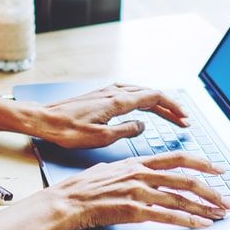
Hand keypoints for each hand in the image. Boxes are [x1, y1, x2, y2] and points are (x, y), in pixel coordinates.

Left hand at [34, 83, 188, 148]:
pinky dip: (143, 101)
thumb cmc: (68, 131)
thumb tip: (143, 125)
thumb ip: (126, 130)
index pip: (155, 97)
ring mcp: (107, 92)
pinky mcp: (100, 96)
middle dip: (170, 107)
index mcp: (118, 101)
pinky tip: (144, 107)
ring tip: (170, 116)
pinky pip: (130, 94)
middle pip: (151, 94)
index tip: (185, 118)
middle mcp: (114, 92)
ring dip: (157, 104)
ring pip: (140, 92)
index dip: (173, 108)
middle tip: (184, 121)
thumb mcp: (102, 138)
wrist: (44, 121)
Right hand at [46, 151, 229, 229]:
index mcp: (137, 163)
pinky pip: (168, 215)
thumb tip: (138, 170)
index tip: (217, 169)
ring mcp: (139, 192)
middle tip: (226, 198)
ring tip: (219, 214)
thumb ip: (128, 170)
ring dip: (204, 207)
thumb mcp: (109, 169)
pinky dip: (188, 220)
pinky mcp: (135, 210)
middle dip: (210, 190)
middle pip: (185, 179)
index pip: (177, 159)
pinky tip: (200, 223)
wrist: (67, 200)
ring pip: (181, 198)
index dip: (201, 163)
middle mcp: (142, 175)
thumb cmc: (83, 187)